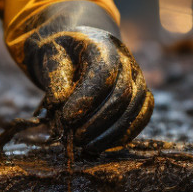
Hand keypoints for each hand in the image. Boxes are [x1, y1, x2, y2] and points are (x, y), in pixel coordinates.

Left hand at [18, 0, 151, 152]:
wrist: (78, 48)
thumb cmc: (63, 54)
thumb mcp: (51, 58)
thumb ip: (55, 79)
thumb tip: (59, 103)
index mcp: (103, 46)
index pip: (102, 75)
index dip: (85, 100)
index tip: (66, 118)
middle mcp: (126, 61)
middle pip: (122, 94)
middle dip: (98, 121)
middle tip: (76, 137)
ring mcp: (138, 78)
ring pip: (134, 109)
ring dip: (111, 133)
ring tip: (86, 145)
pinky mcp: (142, 94)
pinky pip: (142, 117)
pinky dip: (124, 134)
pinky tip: (103, 144)